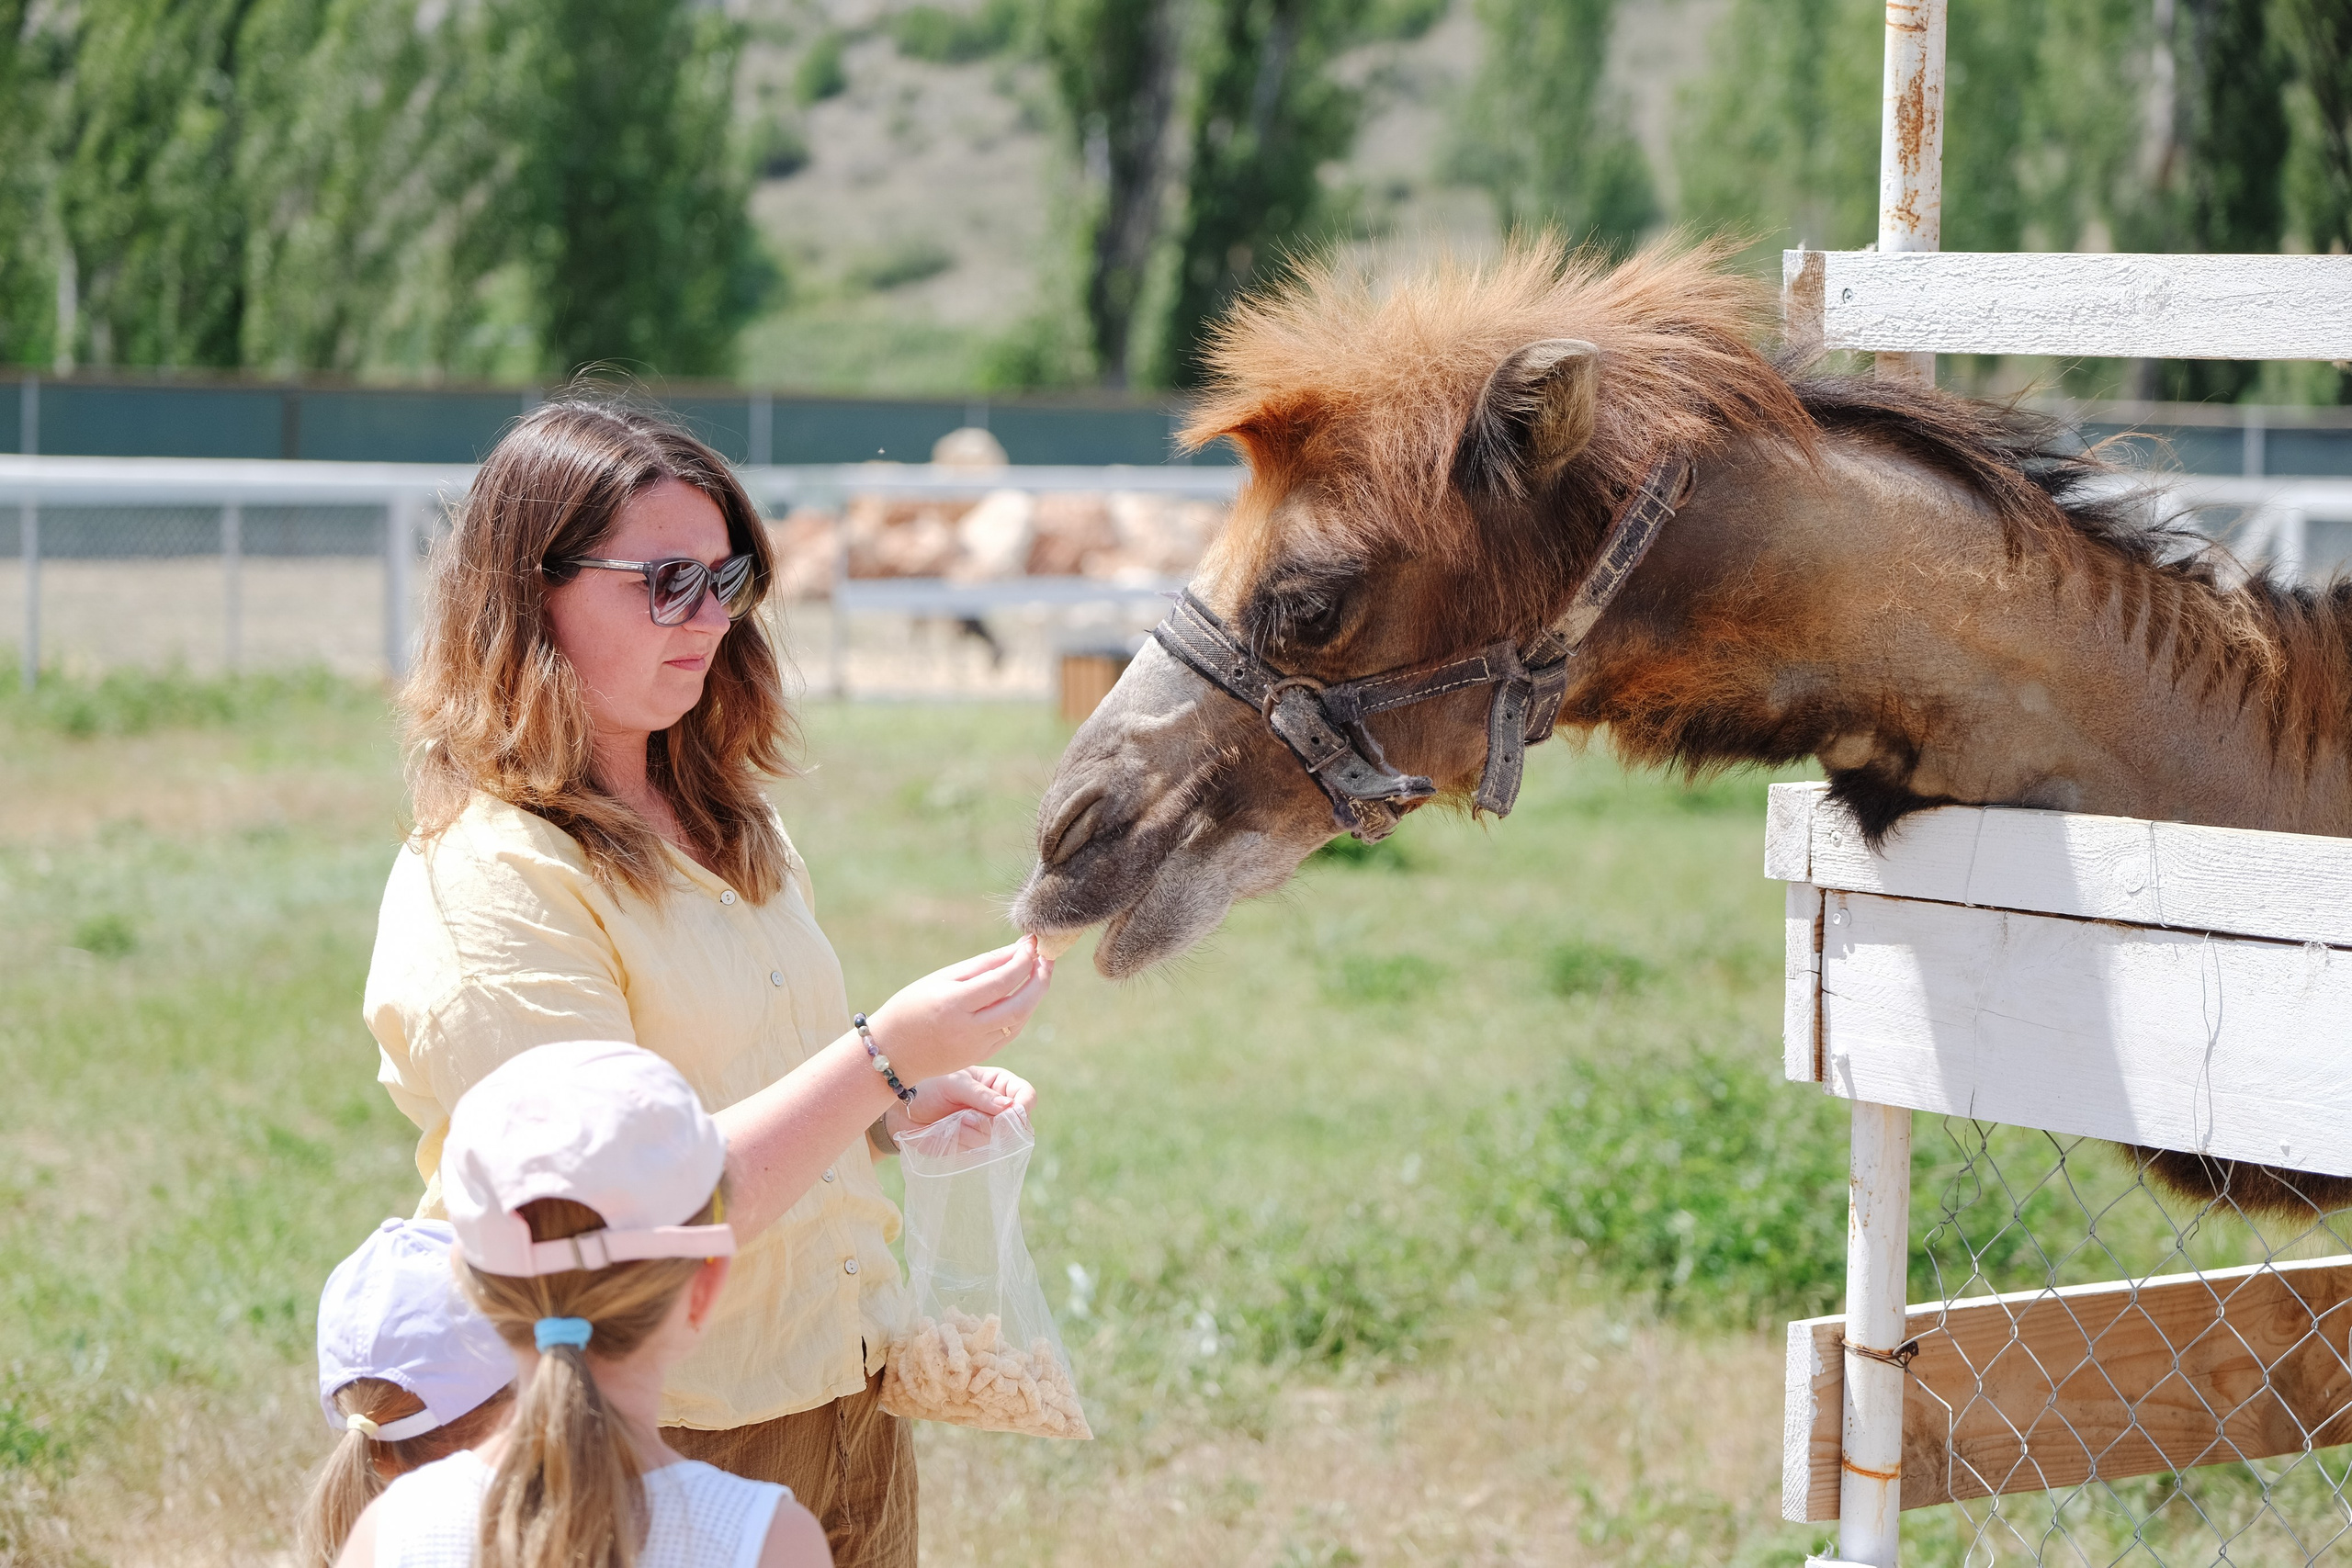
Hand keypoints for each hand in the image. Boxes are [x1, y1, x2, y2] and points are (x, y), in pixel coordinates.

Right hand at [864, 936, 1051, 1085]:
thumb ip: (981, 965)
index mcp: (954, 1003)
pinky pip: (1011, 1033)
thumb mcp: (940, 979)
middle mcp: (968, 1029)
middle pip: (1020, 1005)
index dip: (1023, 960)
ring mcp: (976, 1047)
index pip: (1002, 980)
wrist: (892, 1052)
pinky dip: (1022, 1012)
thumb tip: (1017, 949)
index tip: (1032, 943)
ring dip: (1035, 995)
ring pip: (1019, 1020)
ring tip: (1039, 972)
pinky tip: (1023, 994)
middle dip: (1040, 979)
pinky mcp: (981, 1057)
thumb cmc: (912, 1006)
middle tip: (1047, 957)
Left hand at [885, 1066, 1038, 1141]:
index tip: (1009, 1113)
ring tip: (953, 1122)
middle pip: (1015, 1126)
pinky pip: (978, 1153)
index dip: (1023, 1107)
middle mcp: (998, 1109)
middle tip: (965, 1117)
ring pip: (997, 1142)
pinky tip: (949, 1132)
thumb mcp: (955, 1083)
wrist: (902, 1107)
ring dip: (973, 1134)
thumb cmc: (929, 1085)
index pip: (1027, 1097)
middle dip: (991, 1124)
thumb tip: (1009, 1107)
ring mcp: (987, 1130)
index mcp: (1000, 1085)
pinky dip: (963, 1143)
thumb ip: (981, 1095)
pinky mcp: (973, 1147)